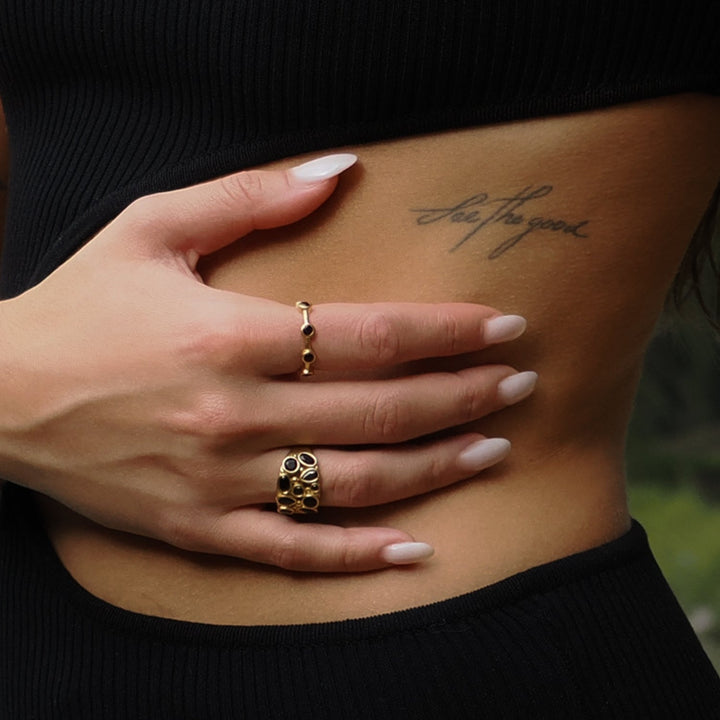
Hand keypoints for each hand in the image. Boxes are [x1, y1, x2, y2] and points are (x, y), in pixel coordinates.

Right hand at [0, 154, 534, 571]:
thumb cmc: (78, 308)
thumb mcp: (152, 228)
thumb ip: (250, 197)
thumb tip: (341, 169)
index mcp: (227, 337)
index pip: (370, 335)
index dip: (448, 331)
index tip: (505, 325)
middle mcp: (234, 416)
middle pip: (380, 410)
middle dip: (463, 396)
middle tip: (520, 385)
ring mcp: (219, 482)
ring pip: (354, 485)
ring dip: (434, 469)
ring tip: (493, 452)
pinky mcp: (199, 528)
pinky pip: (294, 552)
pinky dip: (358, 557)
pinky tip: (415, 550)